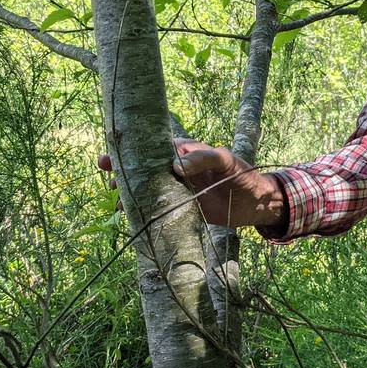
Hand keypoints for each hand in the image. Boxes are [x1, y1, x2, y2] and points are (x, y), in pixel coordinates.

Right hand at [97, 138, 287, 228]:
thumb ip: (201, 159)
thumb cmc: (242, 174)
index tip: (110, 157)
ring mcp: (178, 190)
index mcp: (184, 153)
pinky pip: (159, 208)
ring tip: (119, 204)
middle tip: (109, 182)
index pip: (152, 149)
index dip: (131, 152)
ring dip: (133, 196)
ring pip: (149, 190)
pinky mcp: (182, 209)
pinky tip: (133, 218)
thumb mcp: (224, 160)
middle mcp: (177, 170)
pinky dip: (145, 212)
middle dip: (124, 174)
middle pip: (144, 170)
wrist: (257, 203)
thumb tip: (174, 165)